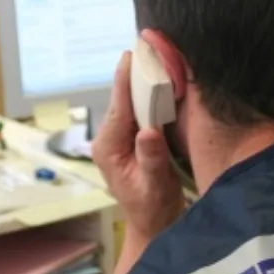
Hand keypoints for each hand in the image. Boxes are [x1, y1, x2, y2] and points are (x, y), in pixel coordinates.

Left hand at [92, 51, 184, 239]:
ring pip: (132, 103)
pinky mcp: (132, 138)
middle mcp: (110, 139)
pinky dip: (152, 97)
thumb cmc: (153, 210)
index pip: (118, 106)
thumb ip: (151, 159)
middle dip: (137, 75)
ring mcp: (120, 138)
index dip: (126, 78)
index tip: (132, 53)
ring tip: (159, 57)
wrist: (153, 227)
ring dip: (146, 83)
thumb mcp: (154, 187)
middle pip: (124, 99)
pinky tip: (164, 82)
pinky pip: (140, 111)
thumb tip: (148, 132)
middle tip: (152, 46)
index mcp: (109, 148)